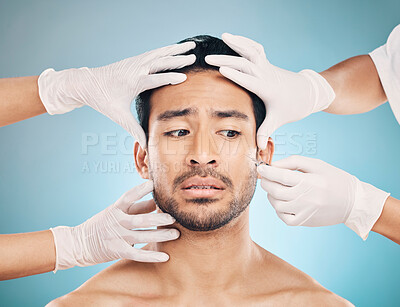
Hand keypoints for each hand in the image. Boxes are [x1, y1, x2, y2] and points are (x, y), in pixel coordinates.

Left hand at [38, 42, 195, 146]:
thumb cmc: (101, 99)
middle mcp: (136, 68)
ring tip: (190, 45)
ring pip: (159, 53)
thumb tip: (146, 146)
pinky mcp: (134, 60)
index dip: (170, 78)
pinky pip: (153, 53)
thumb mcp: (118, 116)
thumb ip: (134, 130)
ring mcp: (135, 62)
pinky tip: (174, 48)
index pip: (156, 78)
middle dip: (178, 59)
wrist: (85, 83)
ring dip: (175, 49)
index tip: (185, 78)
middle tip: (194, 57)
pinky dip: (166, 50)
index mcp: (133, 81)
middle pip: (161, 61)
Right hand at [50, 180, 178, 270]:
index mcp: (116, 209)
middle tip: (174, 217)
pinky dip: (151, 256)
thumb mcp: (114, 212)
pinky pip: (137, 254)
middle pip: (140, 218)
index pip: (128, 196)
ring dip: (160, 235)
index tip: (153, 184)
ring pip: (142, 235)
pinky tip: (165, 257)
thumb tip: (157, 202)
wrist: (78, 243)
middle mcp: (117, 221)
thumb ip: (135, 208)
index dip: (140, 190)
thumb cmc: (102, 224)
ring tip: (176, 234)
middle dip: (158, 218)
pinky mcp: (117, 250)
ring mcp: (117, 236)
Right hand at [205, 33, 334, 148]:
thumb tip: (258, 149)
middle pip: (245, 63)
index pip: (249, 79)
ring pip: (252, 50)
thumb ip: (266, 132)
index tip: (221, 70)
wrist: (310, 92)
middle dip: (226, 59)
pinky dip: (245, 42)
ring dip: (238, 43)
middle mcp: (266, 74)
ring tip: (224, 36)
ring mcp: (267, 66)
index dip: (236, 74)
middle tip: (208, 59)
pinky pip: (255, 49)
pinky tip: (233, 39)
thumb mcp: (278, 120)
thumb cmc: (293, 106)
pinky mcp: (267, 63)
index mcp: (267, 88)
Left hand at [257, 155, 389, 239]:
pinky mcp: (304, 221)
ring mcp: (304, 212)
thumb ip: (293, 162)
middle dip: (266, 182)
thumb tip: (273, 165)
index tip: (260, 168)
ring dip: (271, 195)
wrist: (353, 202)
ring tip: (276, 188)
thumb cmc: (334, 178)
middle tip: (265, 177)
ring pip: (276, 204)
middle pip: (275, 191)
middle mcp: (305, 198)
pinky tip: (283, 201)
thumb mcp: (316, 164)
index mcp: (309, 182)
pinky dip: (278, 209)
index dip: (267, 172)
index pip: (280, 176)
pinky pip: (283, 217)